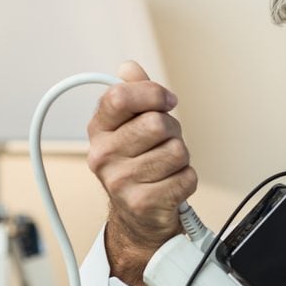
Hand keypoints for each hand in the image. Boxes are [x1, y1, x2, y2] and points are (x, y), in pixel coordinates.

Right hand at [87, 61, 196, 285]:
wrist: (138, 218)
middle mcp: (103, 155)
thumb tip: (130, 67)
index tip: (167, 102)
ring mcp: (120, 181)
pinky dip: (187, 180)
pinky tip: (171, 185)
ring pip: (177, 151)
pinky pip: (187, 177)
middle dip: (173, 131)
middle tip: (165, 143)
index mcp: (98, 130)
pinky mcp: (144, 203)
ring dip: (181, 158)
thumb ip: (133, 96)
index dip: (153, 93)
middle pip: (157, 123)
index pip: (121, 96)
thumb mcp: (130, 128)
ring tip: (166, 167)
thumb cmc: (139, 166)